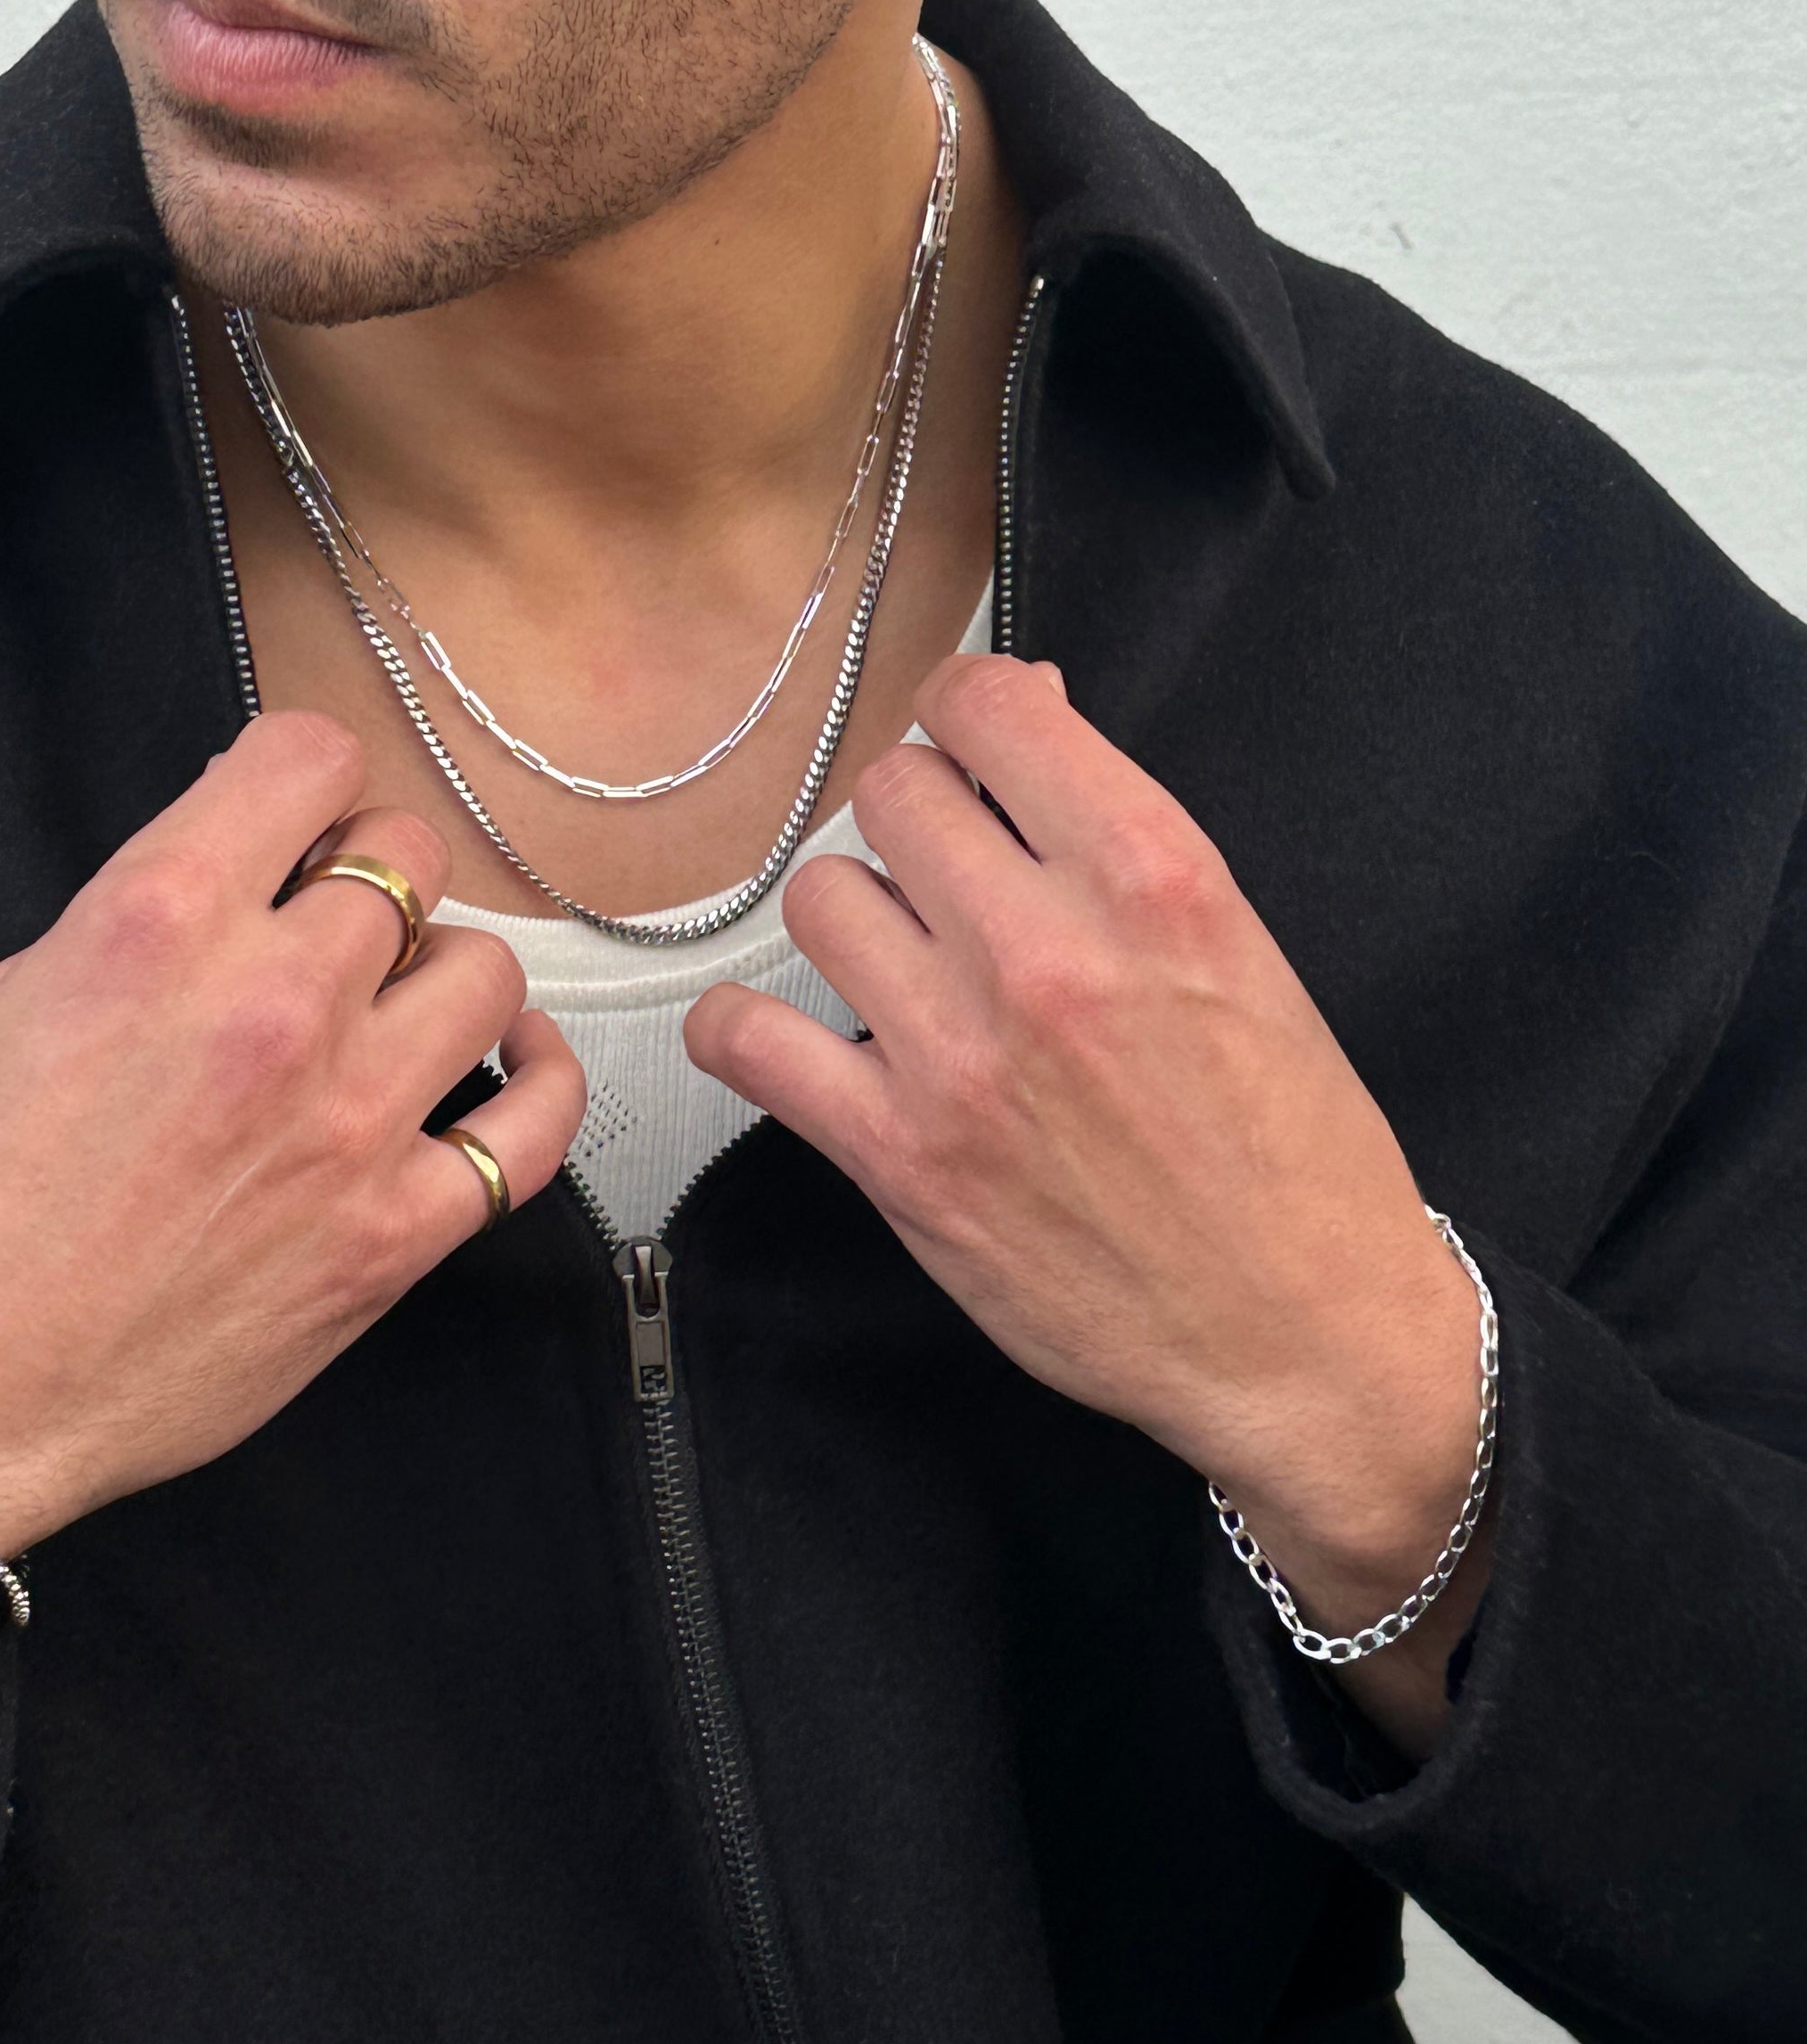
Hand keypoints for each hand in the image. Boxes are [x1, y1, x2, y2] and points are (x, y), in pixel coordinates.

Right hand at [0, 711, 583, 1827]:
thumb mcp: (14, 1000)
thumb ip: (144, 918)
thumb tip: (242, 870)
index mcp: (159, 920)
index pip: (308, 758)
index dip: (309, 776)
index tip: (298, 819)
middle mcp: (272, 1002)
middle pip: (407, 860)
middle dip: (372, 878)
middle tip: (337, 927)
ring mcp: (349, 1121)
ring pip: (486, 971)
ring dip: (446, 971)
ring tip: (405, 1004)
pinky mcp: (393, 1232)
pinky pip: (533, 1126)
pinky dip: (539, 1080)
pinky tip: (517, 1065)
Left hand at [684, 657, 1486, 1753]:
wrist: (1301, 1333)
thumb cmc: (1291, 1153)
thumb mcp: (1244, 952)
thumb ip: (1121, 838)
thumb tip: (1021, 716)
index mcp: (1154, 881)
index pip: (988, 709)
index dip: (965, 712)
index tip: (970, 747)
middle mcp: (1046, 953)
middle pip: (891, 795)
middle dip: (916, 820)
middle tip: (949, 874)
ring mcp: (960, 1057)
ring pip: (818, 897)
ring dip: (853, 917)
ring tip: (900, 965)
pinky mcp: (899, 1158)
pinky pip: (746, 1041)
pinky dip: (743, 1030)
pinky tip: (785, 1038)